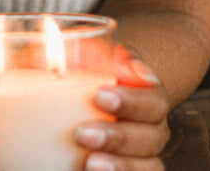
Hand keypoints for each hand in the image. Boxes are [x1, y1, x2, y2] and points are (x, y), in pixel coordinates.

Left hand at [73, 46, 170, 170]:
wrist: (93, 102)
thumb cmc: (85, 79)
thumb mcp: (79, 60)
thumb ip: (73, 55)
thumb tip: (58, 50)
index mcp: (147, 94)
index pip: (150, 97)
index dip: (130, 99)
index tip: (99, 94)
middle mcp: (152, 126)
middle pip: (149, 136)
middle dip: (117, 136)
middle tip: (82, 133)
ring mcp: (144, 154)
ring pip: (148, 165)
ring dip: (121, 166)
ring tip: (90, 163)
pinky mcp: (133, 169)